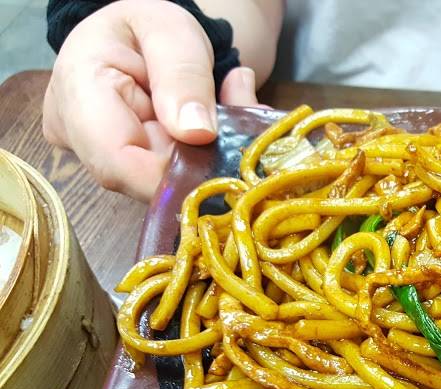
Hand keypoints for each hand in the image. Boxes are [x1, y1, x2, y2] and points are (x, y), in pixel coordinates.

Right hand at [42, 0, 259, 200]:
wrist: (142, 38)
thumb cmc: (149, 29)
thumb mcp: (171, 31)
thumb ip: (184, 75)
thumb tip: (197, 133)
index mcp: (77, 88)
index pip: (115, 162)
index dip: (169, 177)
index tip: (218, 164)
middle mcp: (75, 132)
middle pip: (140, 178)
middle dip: (197, 161)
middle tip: (240, 127)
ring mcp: (96, 154)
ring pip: (160, 182)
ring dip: (205, 158)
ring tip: (230, 115)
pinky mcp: (120, 166)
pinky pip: (168, 178)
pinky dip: (202, 159)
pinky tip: (218, 129)